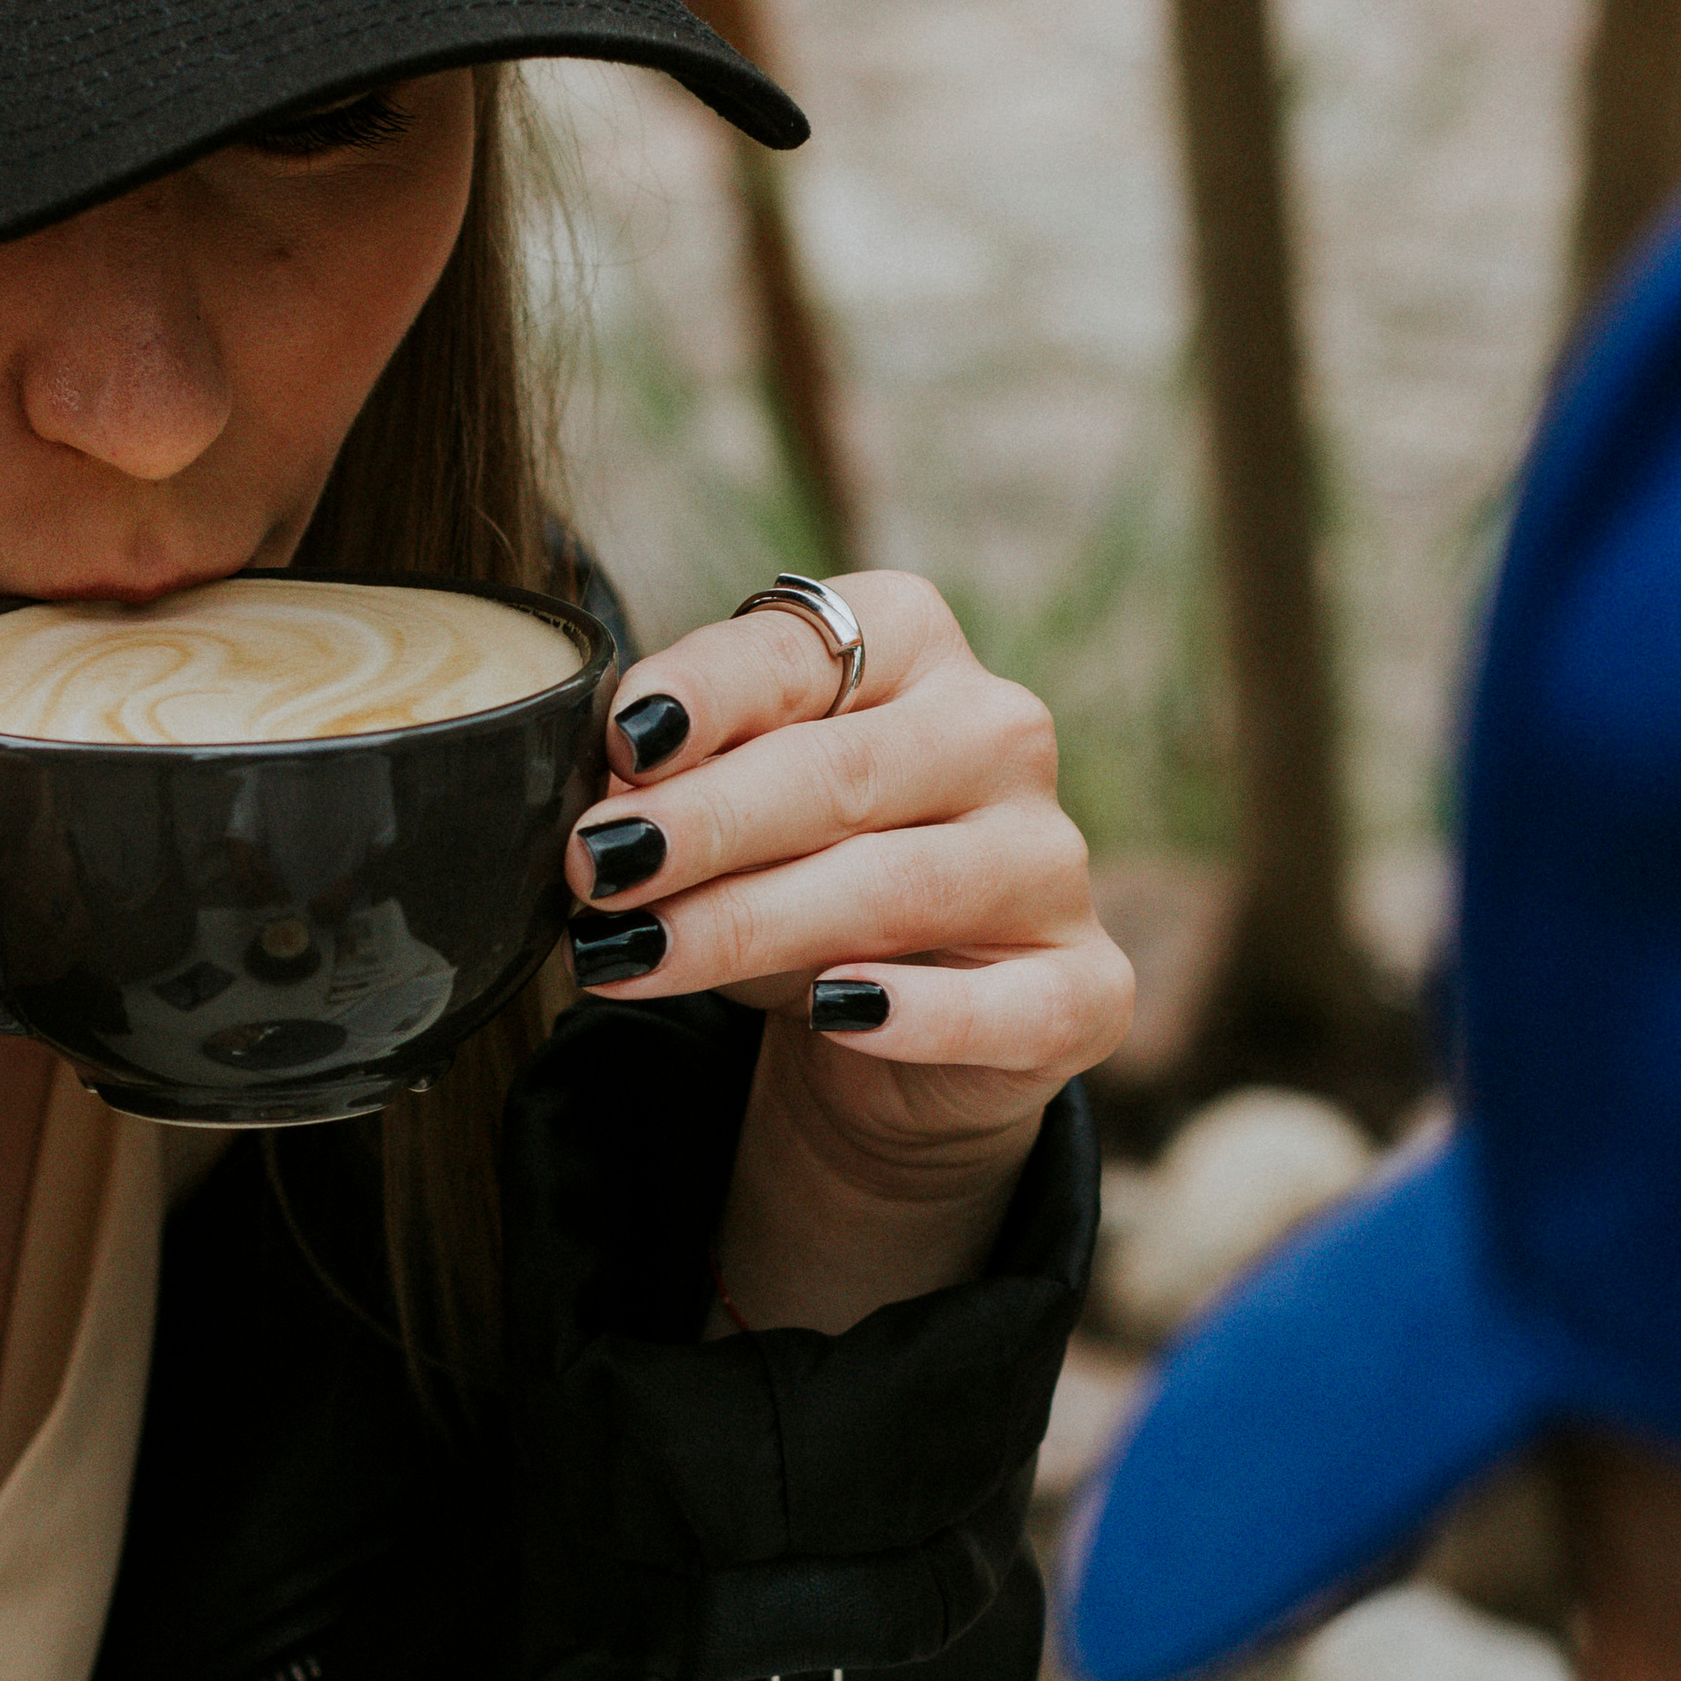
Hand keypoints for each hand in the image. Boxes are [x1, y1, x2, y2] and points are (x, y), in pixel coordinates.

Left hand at [566, 574, 1130, 1324]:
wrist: (889, 1037)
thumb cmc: (789, 880)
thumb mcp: (718, 813)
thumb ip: (675, 781)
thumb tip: (612, 788)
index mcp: (912, 643)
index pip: (796, 650)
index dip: (701, 698)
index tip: (615, 750)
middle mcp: (998, 733)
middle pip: (840, 774)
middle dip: (704, 826)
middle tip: (596, 870)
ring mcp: (1051, 860)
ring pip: (898, 888)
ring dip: (752, 926)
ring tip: (635, 960)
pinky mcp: (1084, 987)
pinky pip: (1004, 1005)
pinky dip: (917, 1012)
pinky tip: (831, 1014)